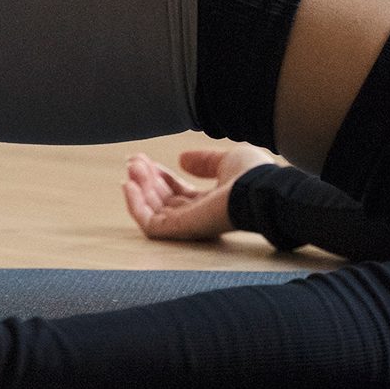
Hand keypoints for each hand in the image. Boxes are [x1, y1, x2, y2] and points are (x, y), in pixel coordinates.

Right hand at [122, 144, 278, 240]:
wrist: (261, 189)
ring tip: (131, 167)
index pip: (178, 192)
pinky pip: (150, 224)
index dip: (161, 176)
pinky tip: (128, 184)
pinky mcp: (181, 230)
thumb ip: (204, 161)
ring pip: (154, 211)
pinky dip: (135, 206)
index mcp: (211, 202)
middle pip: (163, 201)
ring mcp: (189, 225)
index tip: (145, 159)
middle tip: (132, 160)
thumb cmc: (253, 175)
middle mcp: (198, 216)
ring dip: (139, 188)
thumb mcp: (227, 160)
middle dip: (146, 180)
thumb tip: (182, 159)